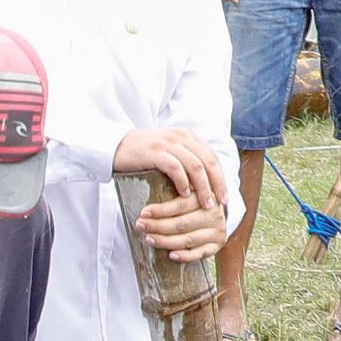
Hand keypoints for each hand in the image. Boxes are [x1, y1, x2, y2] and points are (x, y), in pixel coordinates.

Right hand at [115, 125, 231, 261]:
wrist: (115, 146)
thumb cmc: (142, 154)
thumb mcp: (168, 150)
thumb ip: (184, 158)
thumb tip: (200, 182)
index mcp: (188, 136)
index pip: (211, 157)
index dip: (221, 177)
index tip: (224, 196)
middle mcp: (181, 137)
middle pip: (208, 161)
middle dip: (217, 184)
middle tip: (221, 202)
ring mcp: (169, 144)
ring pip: (195, 166)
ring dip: (203, 187)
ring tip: (205, 203)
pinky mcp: (156, 152)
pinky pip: (175, 168)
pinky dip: (183, 182)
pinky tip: (185, 195)